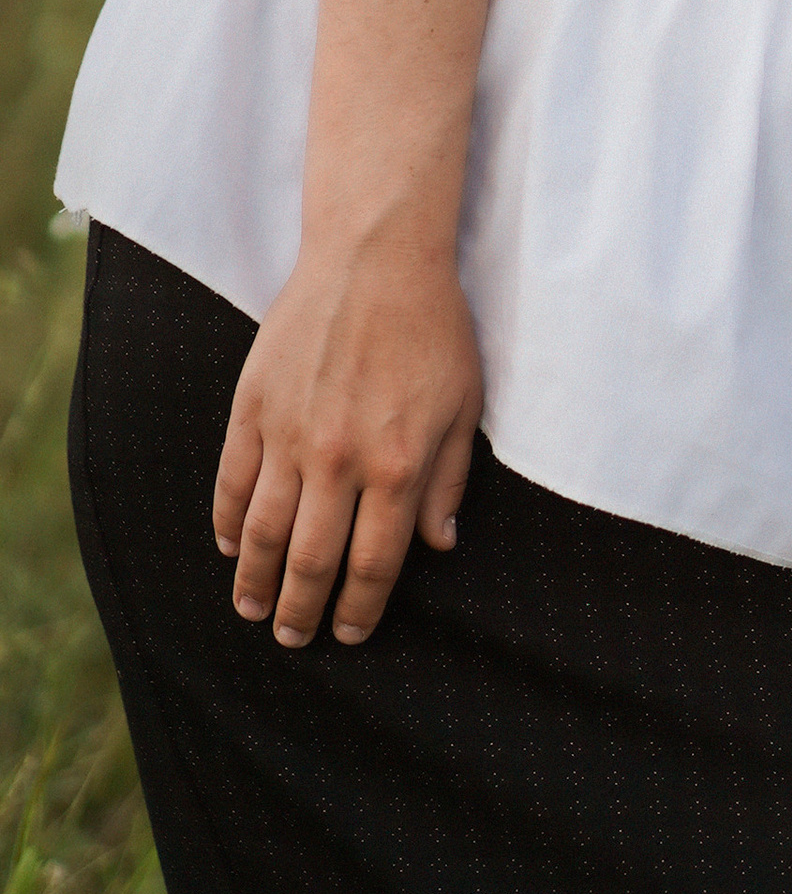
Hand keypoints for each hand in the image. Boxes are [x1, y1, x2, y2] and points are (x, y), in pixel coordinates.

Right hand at [214, 238, 483, 648]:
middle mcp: (340, 460)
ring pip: (261, 534)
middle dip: (302, 612)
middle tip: (295, 637)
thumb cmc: (432, 328)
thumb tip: (441, 544)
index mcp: (398, 465)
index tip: (351, 633)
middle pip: (311, 563)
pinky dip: (225, 524)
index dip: (359, 610)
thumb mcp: (465, 404)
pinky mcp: (253, 408)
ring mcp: (290, 436)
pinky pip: (230, 483)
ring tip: (253, 610)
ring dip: (255, 582)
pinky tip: (229, 548)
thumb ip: (451, 480)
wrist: (376, 256)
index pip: (372, 565)